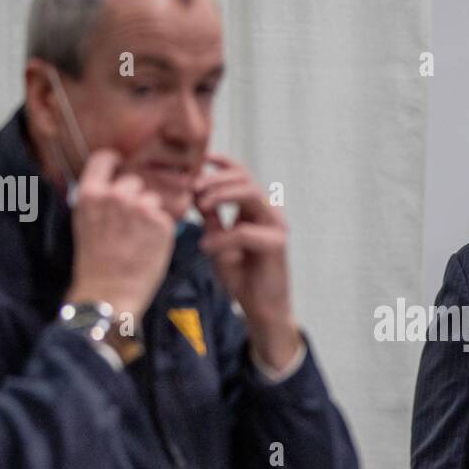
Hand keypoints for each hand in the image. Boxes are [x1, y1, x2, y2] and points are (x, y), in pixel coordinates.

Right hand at [64, 149, 174, 323]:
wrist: (108, 294)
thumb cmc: (95, 261)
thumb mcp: (84, 222)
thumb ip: (99, 198)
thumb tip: (115, 179)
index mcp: (91, 193)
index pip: (105, 157)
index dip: (115, 162)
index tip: (120, 169)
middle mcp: (116, 196)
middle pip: (134, 181)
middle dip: (134, 198)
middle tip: (128, 224)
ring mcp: (141, 209)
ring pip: (152, 200)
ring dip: (150, 214)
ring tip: (137, 239)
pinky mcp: (162, 224)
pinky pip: (165, 218)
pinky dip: (160, 230)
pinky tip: (148, 247)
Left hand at [193, 151, 299, 369]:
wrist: (260, 308)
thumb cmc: (241, 276)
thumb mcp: (217, 241)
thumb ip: (210, 219)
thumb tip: (192, 193)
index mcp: (255, 209)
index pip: (242, 174)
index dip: (223, 162)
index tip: (201, 159)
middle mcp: (269, 213)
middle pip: (244, 178)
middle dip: (215, 179)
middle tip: (192, 187)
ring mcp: (276, 225)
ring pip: (250, 194)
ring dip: (221, 195)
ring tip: (200, 206)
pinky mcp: (277, 243)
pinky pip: (245, 231)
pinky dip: (222, 237)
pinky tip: (206, 247)